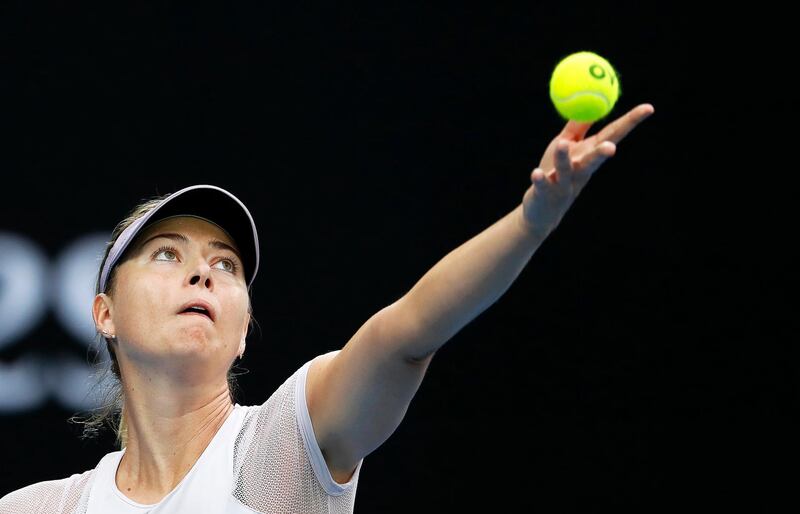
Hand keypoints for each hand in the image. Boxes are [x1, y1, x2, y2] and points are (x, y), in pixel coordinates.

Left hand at [520, 103, 654, 237]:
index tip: (649, 108)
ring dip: (564, 158)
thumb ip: (577, 126)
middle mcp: (580, 170)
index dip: (631, 122)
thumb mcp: (567, 145)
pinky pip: (542, 186)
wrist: (543, 210)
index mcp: (589, 155)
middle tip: (611, 147)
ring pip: (566, 170)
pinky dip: (540, 179)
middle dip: (602, 153)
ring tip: (562, 144)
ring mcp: (564, 184)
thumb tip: (589, 101)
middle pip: (594, 159)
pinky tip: (536, 174)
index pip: (612, 136)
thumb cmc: (556, 172)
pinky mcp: (545, 194)